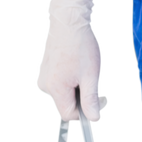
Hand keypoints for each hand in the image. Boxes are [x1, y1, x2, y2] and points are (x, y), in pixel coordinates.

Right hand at [34, 0, 110, 123]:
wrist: (69, 24)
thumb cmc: (80, 47)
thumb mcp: (91, 76)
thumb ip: (91, 100)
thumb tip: (94, 118)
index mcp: (56, 89)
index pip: (70, 115)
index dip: (85, 114)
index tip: (97, 108)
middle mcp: (46, 86)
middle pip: (67, 103)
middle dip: (83, 98)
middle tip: (96, 82)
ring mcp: (44, 77)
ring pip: (65, 93)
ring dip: (78, 87)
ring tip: (86, 70)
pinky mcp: (46, 71)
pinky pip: (61, 83)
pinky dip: (72, 79)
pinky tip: (78, 66)